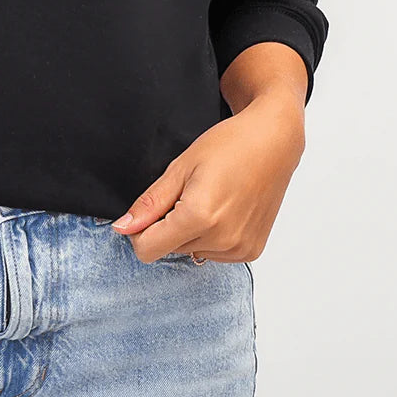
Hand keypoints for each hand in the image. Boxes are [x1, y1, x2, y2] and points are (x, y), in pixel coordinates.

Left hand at [110, 90, 305, 262]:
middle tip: (188, 194)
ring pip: (191, 252)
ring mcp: (239, 248)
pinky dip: (211, 236)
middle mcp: (222, 239)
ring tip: (210, 198)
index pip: (147, 250)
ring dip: (191, 232)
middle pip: (169, 250)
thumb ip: (150, 203)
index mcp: (199, 217)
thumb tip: (123, 227)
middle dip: (169, 226)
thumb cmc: (230, 145)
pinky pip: (214, 254)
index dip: (140, 231)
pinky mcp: (251, 251)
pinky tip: (224, 209)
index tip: (152, 209)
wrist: (274, 143)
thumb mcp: (180, 167)